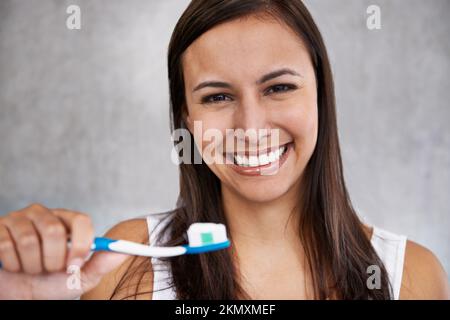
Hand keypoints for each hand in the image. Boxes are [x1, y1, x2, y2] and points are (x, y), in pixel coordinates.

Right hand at [0, 203, 127, 298]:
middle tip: (49, 269)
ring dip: (31, 265)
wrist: (18, 295)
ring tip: (31, 268)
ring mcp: (20, 219)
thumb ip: (101, 264)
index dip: (79, 244)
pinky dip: (12, 264)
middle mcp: (45, 215)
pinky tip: (14, 265)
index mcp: (68, 222)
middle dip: (52, 260)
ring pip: (29, 241)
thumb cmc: (50, 283)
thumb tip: (123, 252)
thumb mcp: (80, 277)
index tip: (74, 265)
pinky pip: (6, 246)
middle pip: (54, 231)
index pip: (81, 220)